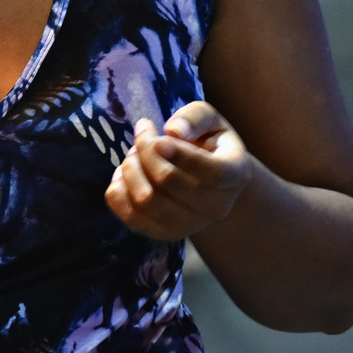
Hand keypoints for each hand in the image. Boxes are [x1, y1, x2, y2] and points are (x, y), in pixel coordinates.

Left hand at [105, 101, 253, 241]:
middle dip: (145, 150)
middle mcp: (217, 206)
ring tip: (133, 153)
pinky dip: (118, 193)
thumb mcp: (211, 121)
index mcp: (235, 174)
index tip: (158, 139)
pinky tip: (122, 174)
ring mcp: (191, 225)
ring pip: (147, 200)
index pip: (211, 172)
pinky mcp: (166, 234)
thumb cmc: (211, 144)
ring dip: (130, 170)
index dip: (182, 156)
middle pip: (168, 180)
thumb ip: (195, 117)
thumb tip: (173, 131)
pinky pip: (131, 218)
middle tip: (143, 132)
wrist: (212, 183)